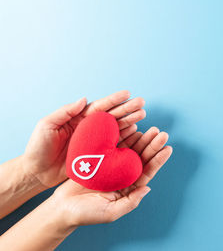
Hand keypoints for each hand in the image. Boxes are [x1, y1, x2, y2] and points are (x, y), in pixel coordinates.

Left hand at [23, 90, 145, 188]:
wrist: (36, 173)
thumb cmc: (38, 148)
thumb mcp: (46, 125)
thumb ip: (65, 112)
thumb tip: (84, 99)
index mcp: (78, 118)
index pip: (99, 106)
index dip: (113, 100)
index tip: (127, 93)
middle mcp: (89, 128)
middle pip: (112, 115)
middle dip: (127, 109)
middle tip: (142, 103)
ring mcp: (94, 142)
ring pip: (116, 128)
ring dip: (130, 121)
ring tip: (142, 115)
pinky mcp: (97, 155)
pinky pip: (114, 145)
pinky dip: (126, 138)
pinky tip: (136, 132)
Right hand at [51, 127, 171, 224]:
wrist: (61, 208)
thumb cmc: (85, 214)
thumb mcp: (110, 212)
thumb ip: (130, 202)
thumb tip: (148, 188)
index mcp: (128, 187)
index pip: (146, 171)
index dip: (158, 160)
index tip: (168, 148)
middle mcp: (122, 175)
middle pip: (141, 157)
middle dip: (152, 145)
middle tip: (162, 133)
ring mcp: (111, 166)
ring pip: (130, 149)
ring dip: (141, 139)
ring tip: (151, 129)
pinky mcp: (99, 158)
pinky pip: (113, 145)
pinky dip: (122, 136)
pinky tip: (132, 127)